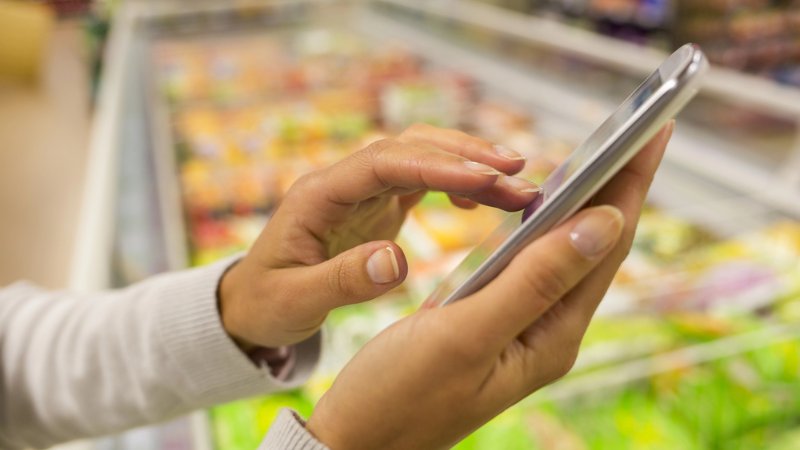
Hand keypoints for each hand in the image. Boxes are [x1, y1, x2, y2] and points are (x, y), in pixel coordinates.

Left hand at [219, 124, 541, 347]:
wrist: (252, 304)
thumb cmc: (267, 303)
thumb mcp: (296, 301)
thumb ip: (343, 280)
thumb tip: (397, 262)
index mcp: (319, 196)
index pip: (383, 162)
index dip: (436, 166)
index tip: (484, 178)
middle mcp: (343, 183)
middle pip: (411, 149)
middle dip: (466, 157)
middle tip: (520, 178)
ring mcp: (361, 191)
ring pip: (422, 157)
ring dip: (469, 164)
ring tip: (517, 185)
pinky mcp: (376, 205)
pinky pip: (422, 180)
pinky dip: (456, 184)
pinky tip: (482, 202)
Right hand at [305, 122, 673, 448]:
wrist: (359, 437)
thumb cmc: (401, 395)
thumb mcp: (467, 334)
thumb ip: (534, 280)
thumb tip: (603, 220)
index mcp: (551, 336)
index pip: (605, 246)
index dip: (630, 184)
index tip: (653, 129)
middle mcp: (546, 331)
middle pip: (593, 245)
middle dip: (618, 184)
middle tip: (637, 128)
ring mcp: (520, 326)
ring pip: (563, 252)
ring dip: (583, 201)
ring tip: (602, 154)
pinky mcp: (492, 320)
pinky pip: (530, 264)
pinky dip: (540, 225)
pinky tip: (540, 204)